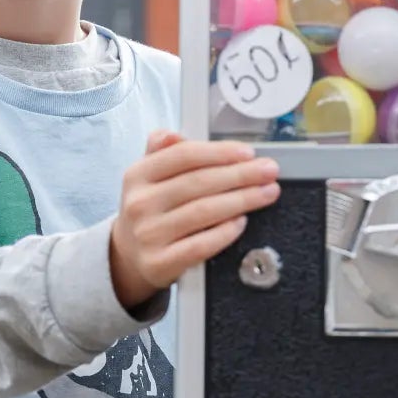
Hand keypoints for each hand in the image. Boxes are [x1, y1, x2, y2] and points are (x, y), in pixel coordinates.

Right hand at [109, 130, 279, 311]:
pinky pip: (201, 245)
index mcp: (138, 175)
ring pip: (203, 212)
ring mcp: (149, 235)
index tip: (248, 152)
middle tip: (269, 171)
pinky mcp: (160, 263)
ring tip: (267, 193)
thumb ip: (163, 151)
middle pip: (198, 183)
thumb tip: (175, 135)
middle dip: (240, 175)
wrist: (128, 256)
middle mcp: (140, 203)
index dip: (219, 152)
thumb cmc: (150, 210)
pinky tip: (242, 221)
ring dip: (242, 200)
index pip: (183, 155)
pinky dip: (226, 232)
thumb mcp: (148, 176)